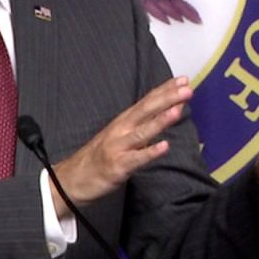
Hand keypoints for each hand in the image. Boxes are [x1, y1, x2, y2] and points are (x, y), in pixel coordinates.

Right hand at [49, 77, 191, 218]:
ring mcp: (118, 147)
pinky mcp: (118, 166)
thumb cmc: (98, 157)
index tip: (183, 79)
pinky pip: (137, 159)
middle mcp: (120, 130)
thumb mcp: (119, 136)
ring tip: (178, 109)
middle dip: (167, 98)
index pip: (146, 101)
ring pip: (143, 132)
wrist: (72, 179)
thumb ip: (140, 126)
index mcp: (123, 121)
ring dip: (160, 120)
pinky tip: (165, 146)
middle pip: (146, 110)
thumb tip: (165, 114)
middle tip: (186, 88)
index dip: (164, 90)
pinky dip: (150, 152)